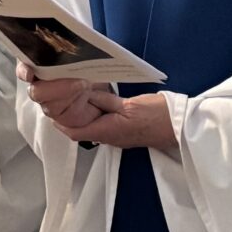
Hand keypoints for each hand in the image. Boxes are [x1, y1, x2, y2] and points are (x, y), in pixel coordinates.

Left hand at [23, 68, 177, 152]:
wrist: (180, 126)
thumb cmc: (157, 115)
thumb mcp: (129, 104)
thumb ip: (106, 100)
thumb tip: (85, 93)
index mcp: (109, 131)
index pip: (76, 133)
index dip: (61, 124)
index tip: (52, 111)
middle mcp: (111, 137)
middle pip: (83, 131)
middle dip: (70, 118)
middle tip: (61, 99)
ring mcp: (119, 136)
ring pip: (94, 127)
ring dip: (83, 116)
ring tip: (74, 98)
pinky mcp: (126, 132)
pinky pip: (105, 125)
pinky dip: (96, 115)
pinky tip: (95, 102)